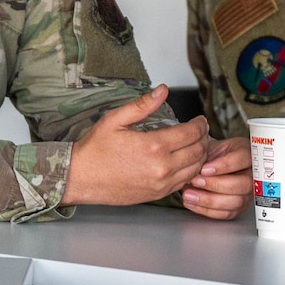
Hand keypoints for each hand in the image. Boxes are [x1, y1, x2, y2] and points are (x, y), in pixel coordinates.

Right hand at [64, 86, 213, 205]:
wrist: (80, 178)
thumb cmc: (95, 150)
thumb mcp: (115, 119)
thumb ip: (143, 105)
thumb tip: (163, 90)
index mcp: (154, 146)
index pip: (191, 134)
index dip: (200, 125)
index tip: (200, 120)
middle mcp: (162, 167)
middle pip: (198, 151)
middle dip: (203, 138)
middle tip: (201, 131)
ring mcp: (161, 184)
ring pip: (195, 169)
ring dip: (200, 156)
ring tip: (196, 145)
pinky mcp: (157, 194)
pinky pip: (183, 182)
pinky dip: (190, 171)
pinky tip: (185, 162)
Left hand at [181, 135, 252, 219]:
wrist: (208, 167)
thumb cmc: (211, 156)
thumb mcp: (208, 148)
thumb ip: (205, 155)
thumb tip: (195, 167)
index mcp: (247, 153)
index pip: (243, 158)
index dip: (224, 165)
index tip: (204, 169)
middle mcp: (253, 175)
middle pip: (243, 183)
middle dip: (216, 184)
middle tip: (196, 181)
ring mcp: (248, 194)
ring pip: (235, 201)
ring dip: (209, 200)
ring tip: (189, 194)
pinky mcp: (239, 208)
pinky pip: (226, 213)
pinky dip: (206, 210)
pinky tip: (192, 203)